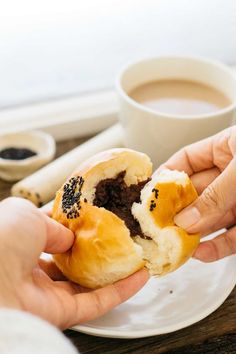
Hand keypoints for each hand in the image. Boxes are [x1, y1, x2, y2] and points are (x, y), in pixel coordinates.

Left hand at [0, 197, 148, 328]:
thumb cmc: (3, 239)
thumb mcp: (28, 215)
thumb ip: (55, 225)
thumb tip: (71, 237)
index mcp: (20, 243)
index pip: (51, 233)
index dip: (73, 224)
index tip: (97, 213)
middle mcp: (32, 269)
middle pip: (70, 260)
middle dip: (93, 248)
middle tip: (118, 234)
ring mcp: (47, 294)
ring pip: (86, 283)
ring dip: (111, 270)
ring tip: (134, 254)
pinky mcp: (62, 314)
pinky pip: (96, 302)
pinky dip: (120, 290)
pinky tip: (140, 275)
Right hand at [161, 126, 235, 261]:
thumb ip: (216, 194)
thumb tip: (186, 220)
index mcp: (227, 148)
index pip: (186, 160)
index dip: (166, 176)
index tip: (149, 195)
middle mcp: (230, 175)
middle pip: (194, 194)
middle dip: (176, 211)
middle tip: (157, 227)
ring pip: (210, 218)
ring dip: (192, 233)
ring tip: (174, 245)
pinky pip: (231, 236)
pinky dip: (217, 246)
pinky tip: (201, 253)